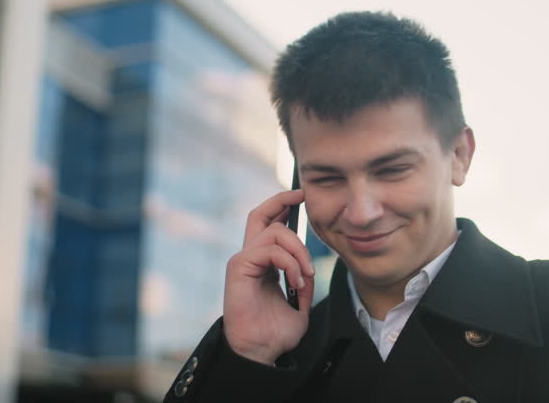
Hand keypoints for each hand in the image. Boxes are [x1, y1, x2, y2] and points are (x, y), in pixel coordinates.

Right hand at [223, 189, 314, 364]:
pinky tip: (297, 280)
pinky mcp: (239, 267)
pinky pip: (270, 250)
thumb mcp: (300, 303)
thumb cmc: (275, 332)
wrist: (260, 351)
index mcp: (263, 263)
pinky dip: (290, 263)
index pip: (269, 225)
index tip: (302, 198)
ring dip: (299, 250)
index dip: (282, 207)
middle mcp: (250, 257)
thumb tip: (309, 266)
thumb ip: (304, 281)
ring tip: (306, 274)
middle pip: (260, 214)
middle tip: (302, 196)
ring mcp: (243, 260)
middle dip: (281, 200)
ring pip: (275, 233)